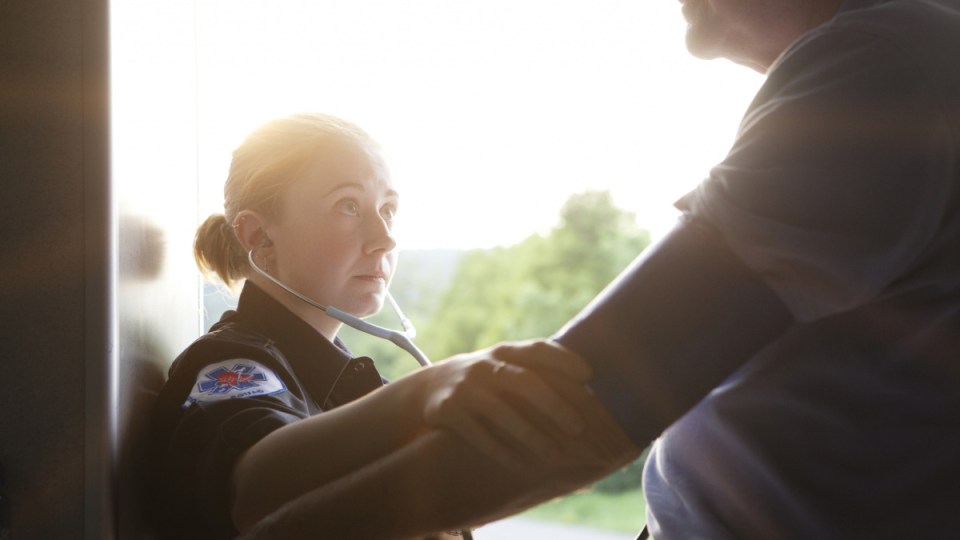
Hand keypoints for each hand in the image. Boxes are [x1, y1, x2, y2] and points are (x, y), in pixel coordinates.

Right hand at [420, 339, 592, 468]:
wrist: (430, 389)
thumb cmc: (486, 380)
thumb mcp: (506, 366)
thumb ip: (538, 371)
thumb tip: (591, 388)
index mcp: (506, 352)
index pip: (538, 349)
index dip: (564, 360)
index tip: (589, 376)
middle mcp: (485, 366)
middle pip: (524, 382)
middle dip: (554, 405)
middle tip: (579, 428)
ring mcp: (465, 387)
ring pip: (501, 411)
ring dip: (531, 435)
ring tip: (555, 455)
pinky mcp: (448, 410)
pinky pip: (477, 433)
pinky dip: (500, 450)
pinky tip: (521, 465)